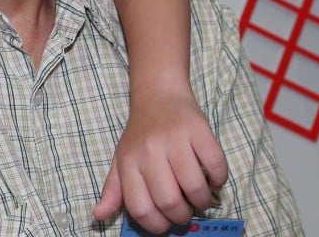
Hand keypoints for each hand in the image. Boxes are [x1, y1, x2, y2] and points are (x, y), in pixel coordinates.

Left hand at [93, 87, 227, 232]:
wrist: (158, 94)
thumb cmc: (140, 133)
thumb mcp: (121, 160)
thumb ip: (113, 190)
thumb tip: (99, 215)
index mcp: (129, 162)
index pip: (140, 208)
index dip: (156, 225)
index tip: (166, 224)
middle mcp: (150, 151)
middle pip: (169, 201)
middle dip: (182, 216)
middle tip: (185, 211)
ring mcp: (175, 139)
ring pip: (195, 187)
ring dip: (202, 201)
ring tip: (200, 196)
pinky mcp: (199, 130)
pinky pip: (215, 165)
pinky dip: (219, 179)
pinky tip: (213, 178)